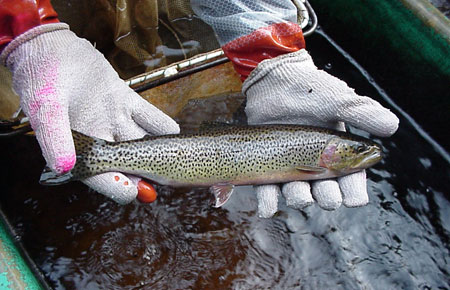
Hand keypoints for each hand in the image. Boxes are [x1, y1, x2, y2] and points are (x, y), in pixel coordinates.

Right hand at [1, 23, 178, 203]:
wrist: (48, 47)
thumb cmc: (40, 78)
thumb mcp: (45, 109)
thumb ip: (54, 138)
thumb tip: (64, 168)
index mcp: (80, 147)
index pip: (102, 177)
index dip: (119, 187)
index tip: (135, 192)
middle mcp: (100, 137)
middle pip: (128, 164)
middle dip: (146, 175)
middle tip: (166, 181)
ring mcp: (114, 119)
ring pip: (141, 142)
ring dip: (158, 152)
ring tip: (176, 159)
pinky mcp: (124, 100)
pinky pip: (148, 116)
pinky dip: (161, 125)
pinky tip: (174, 132)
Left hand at [243, 49, 398, 216]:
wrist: (274, 80)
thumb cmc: (310, 90)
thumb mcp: (337, 100)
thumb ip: (362, 113)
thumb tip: (391, 126)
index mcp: (339, 154)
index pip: (352, 181)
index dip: (354, 193)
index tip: (354, 199)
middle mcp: (316, 165)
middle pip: (326, 193)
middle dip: (329, 199)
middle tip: (328, 196)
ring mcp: (291, 167)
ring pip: (298, 195)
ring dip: (301, 200)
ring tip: (301, 196)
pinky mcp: (268, 166)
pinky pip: (268, 191)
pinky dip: (267, 202)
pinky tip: (267, 208)